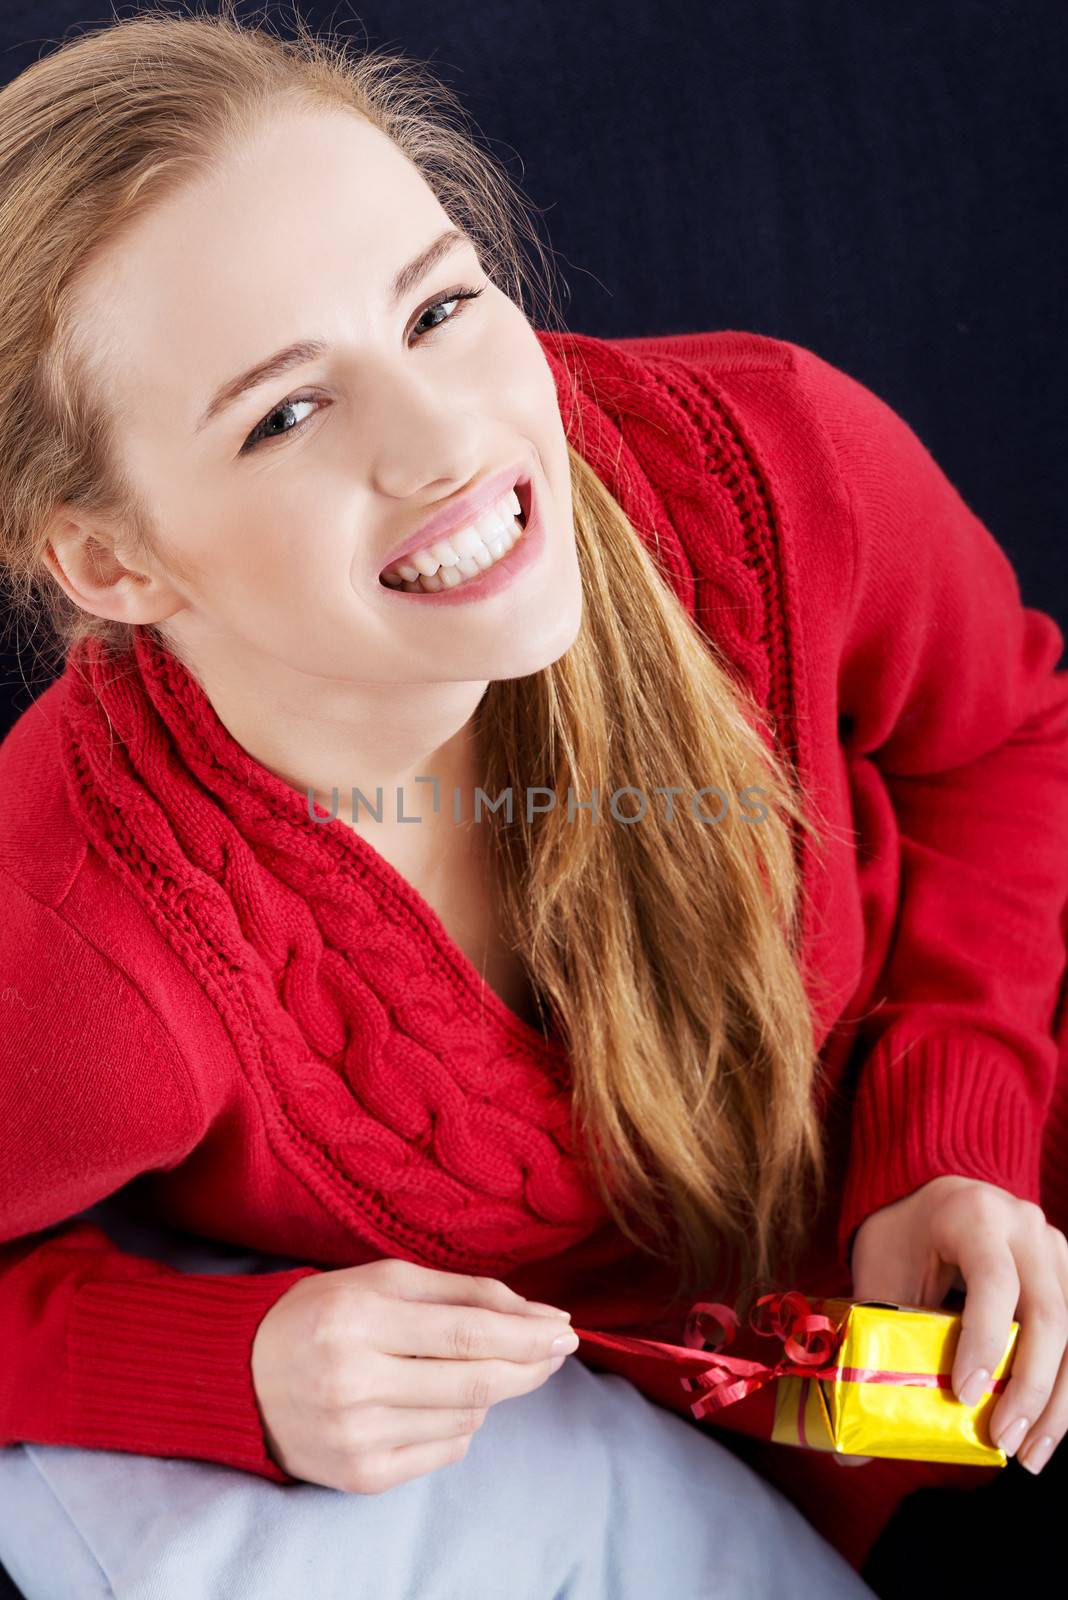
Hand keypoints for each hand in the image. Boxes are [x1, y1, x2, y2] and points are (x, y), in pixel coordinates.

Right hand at [250, 1257, 576, 1492]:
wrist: (238, 1375)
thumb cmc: (322, 1314)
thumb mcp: (382, 1280)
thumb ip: (462, 1292)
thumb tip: (538, 1314)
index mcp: (358, 1318)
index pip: (467, 1332)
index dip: (526, 1333)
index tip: (566, 1328)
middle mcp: (353, 1381)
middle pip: (475, 1382)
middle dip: (529, 1365)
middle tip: (558, 1348)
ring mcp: (355, 1436)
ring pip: (466, 1419)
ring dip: (487, 1392)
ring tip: (463, 1367)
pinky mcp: (358, 1476)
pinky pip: (442, 1452)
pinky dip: (459, 1425)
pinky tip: (434, 1401)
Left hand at [841, 1175, 1067, 1474]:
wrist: (932, 1200)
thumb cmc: (902, 1239)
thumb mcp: (879, 1277)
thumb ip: (872, 1345)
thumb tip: (848, 1451)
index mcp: (973, 1214)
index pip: (994, 1281)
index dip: (986, 1341)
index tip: (964, 1395)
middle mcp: (1025, 1225)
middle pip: (1048, 1313)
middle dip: (1029, 1387)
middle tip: (1002, 1440)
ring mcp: (1055, 1248)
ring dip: (1058, 1400)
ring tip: (1029, 1453)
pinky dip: (1066, 1385)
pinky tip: (1046, 1427)